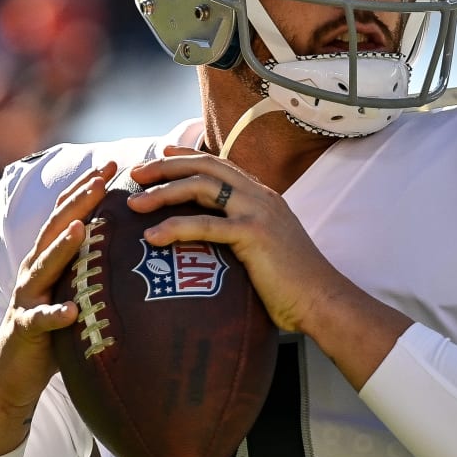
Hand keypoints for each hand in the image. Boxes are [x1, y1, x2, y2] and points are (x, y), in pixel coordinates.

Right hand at [0, 161, 116, 456]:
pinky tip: (70, 311)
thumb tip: (139, 246)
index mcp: (49, 259)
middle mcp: (35, 271)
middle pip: (57, 230)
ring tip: (81, 229)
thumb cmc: (54, 330)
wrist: (13, 373)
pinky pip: (41, 322)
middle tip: (102, 177)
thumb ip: (95, 268)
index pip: (69, 216)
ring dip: (62, 248)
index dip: (87, 189)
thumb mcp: (76, 291)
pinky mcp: (25, 330)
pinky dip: (54, 315)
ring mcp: (28, 299)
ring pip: (44, 267)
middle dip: (79, 202)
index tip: (113, 165)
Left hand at [126, 148, 409, 387]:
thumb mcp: (265, 249)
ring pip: (202, 187)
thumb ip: (241, 235)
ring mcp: (258, 212)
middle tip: (135, 174)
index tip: (159, 156)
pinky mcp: (254, 234)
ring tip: (134, 204)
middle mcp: (260, 196)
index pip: (218, 164)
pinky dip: (175, 227)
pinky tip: (152, 237)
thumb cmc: (291, 284)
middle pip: (205, 167)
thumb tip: (211, 242)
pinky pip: (206, 225)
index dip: (186, 157)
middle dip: (165, 167)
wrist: (322, 300)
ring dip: (163, 192)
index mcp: (262, 196)